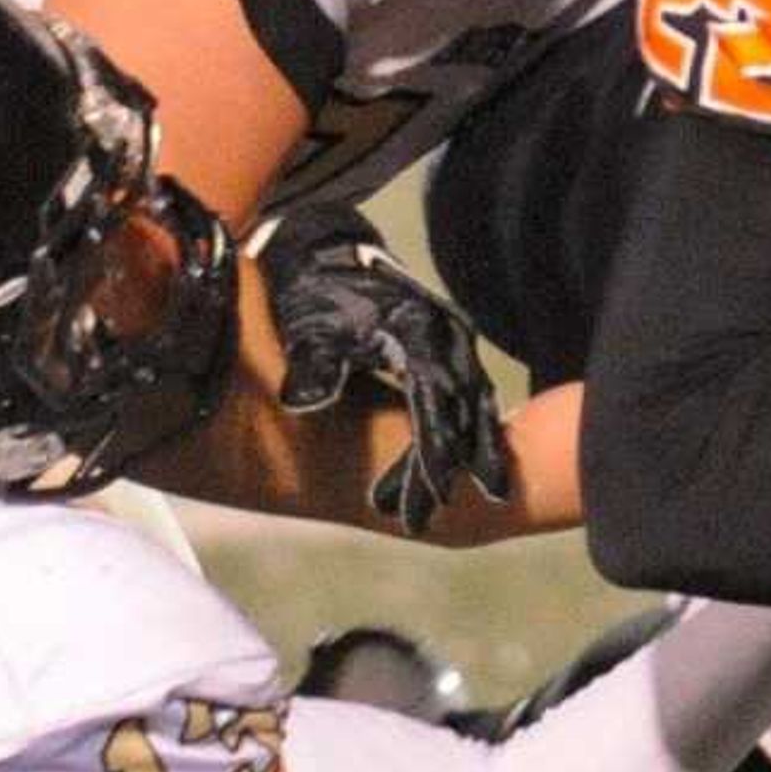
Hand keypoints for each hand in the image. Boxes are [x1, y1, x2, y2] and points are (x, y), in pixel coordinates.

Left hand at [257, 204, 509, 535]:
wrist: (326, 249)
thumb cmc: (316, 290)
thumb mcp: (311, 325)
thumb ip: (315, 365)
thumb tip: (303, 404)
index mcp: (417, 332)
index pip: (432, 402)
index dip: (432, 451)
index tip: (432, 493)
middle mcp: (445, 339)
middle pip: (456, 414)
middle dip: (443, 470)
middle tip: (421, 523)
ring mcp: (451, 345)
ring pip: (467, 412)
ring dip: (457, 460)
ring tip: (438, 511)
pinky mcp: (446, 353)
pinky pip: (464, 402)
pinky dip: (461, 437)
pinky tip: (457, 475)